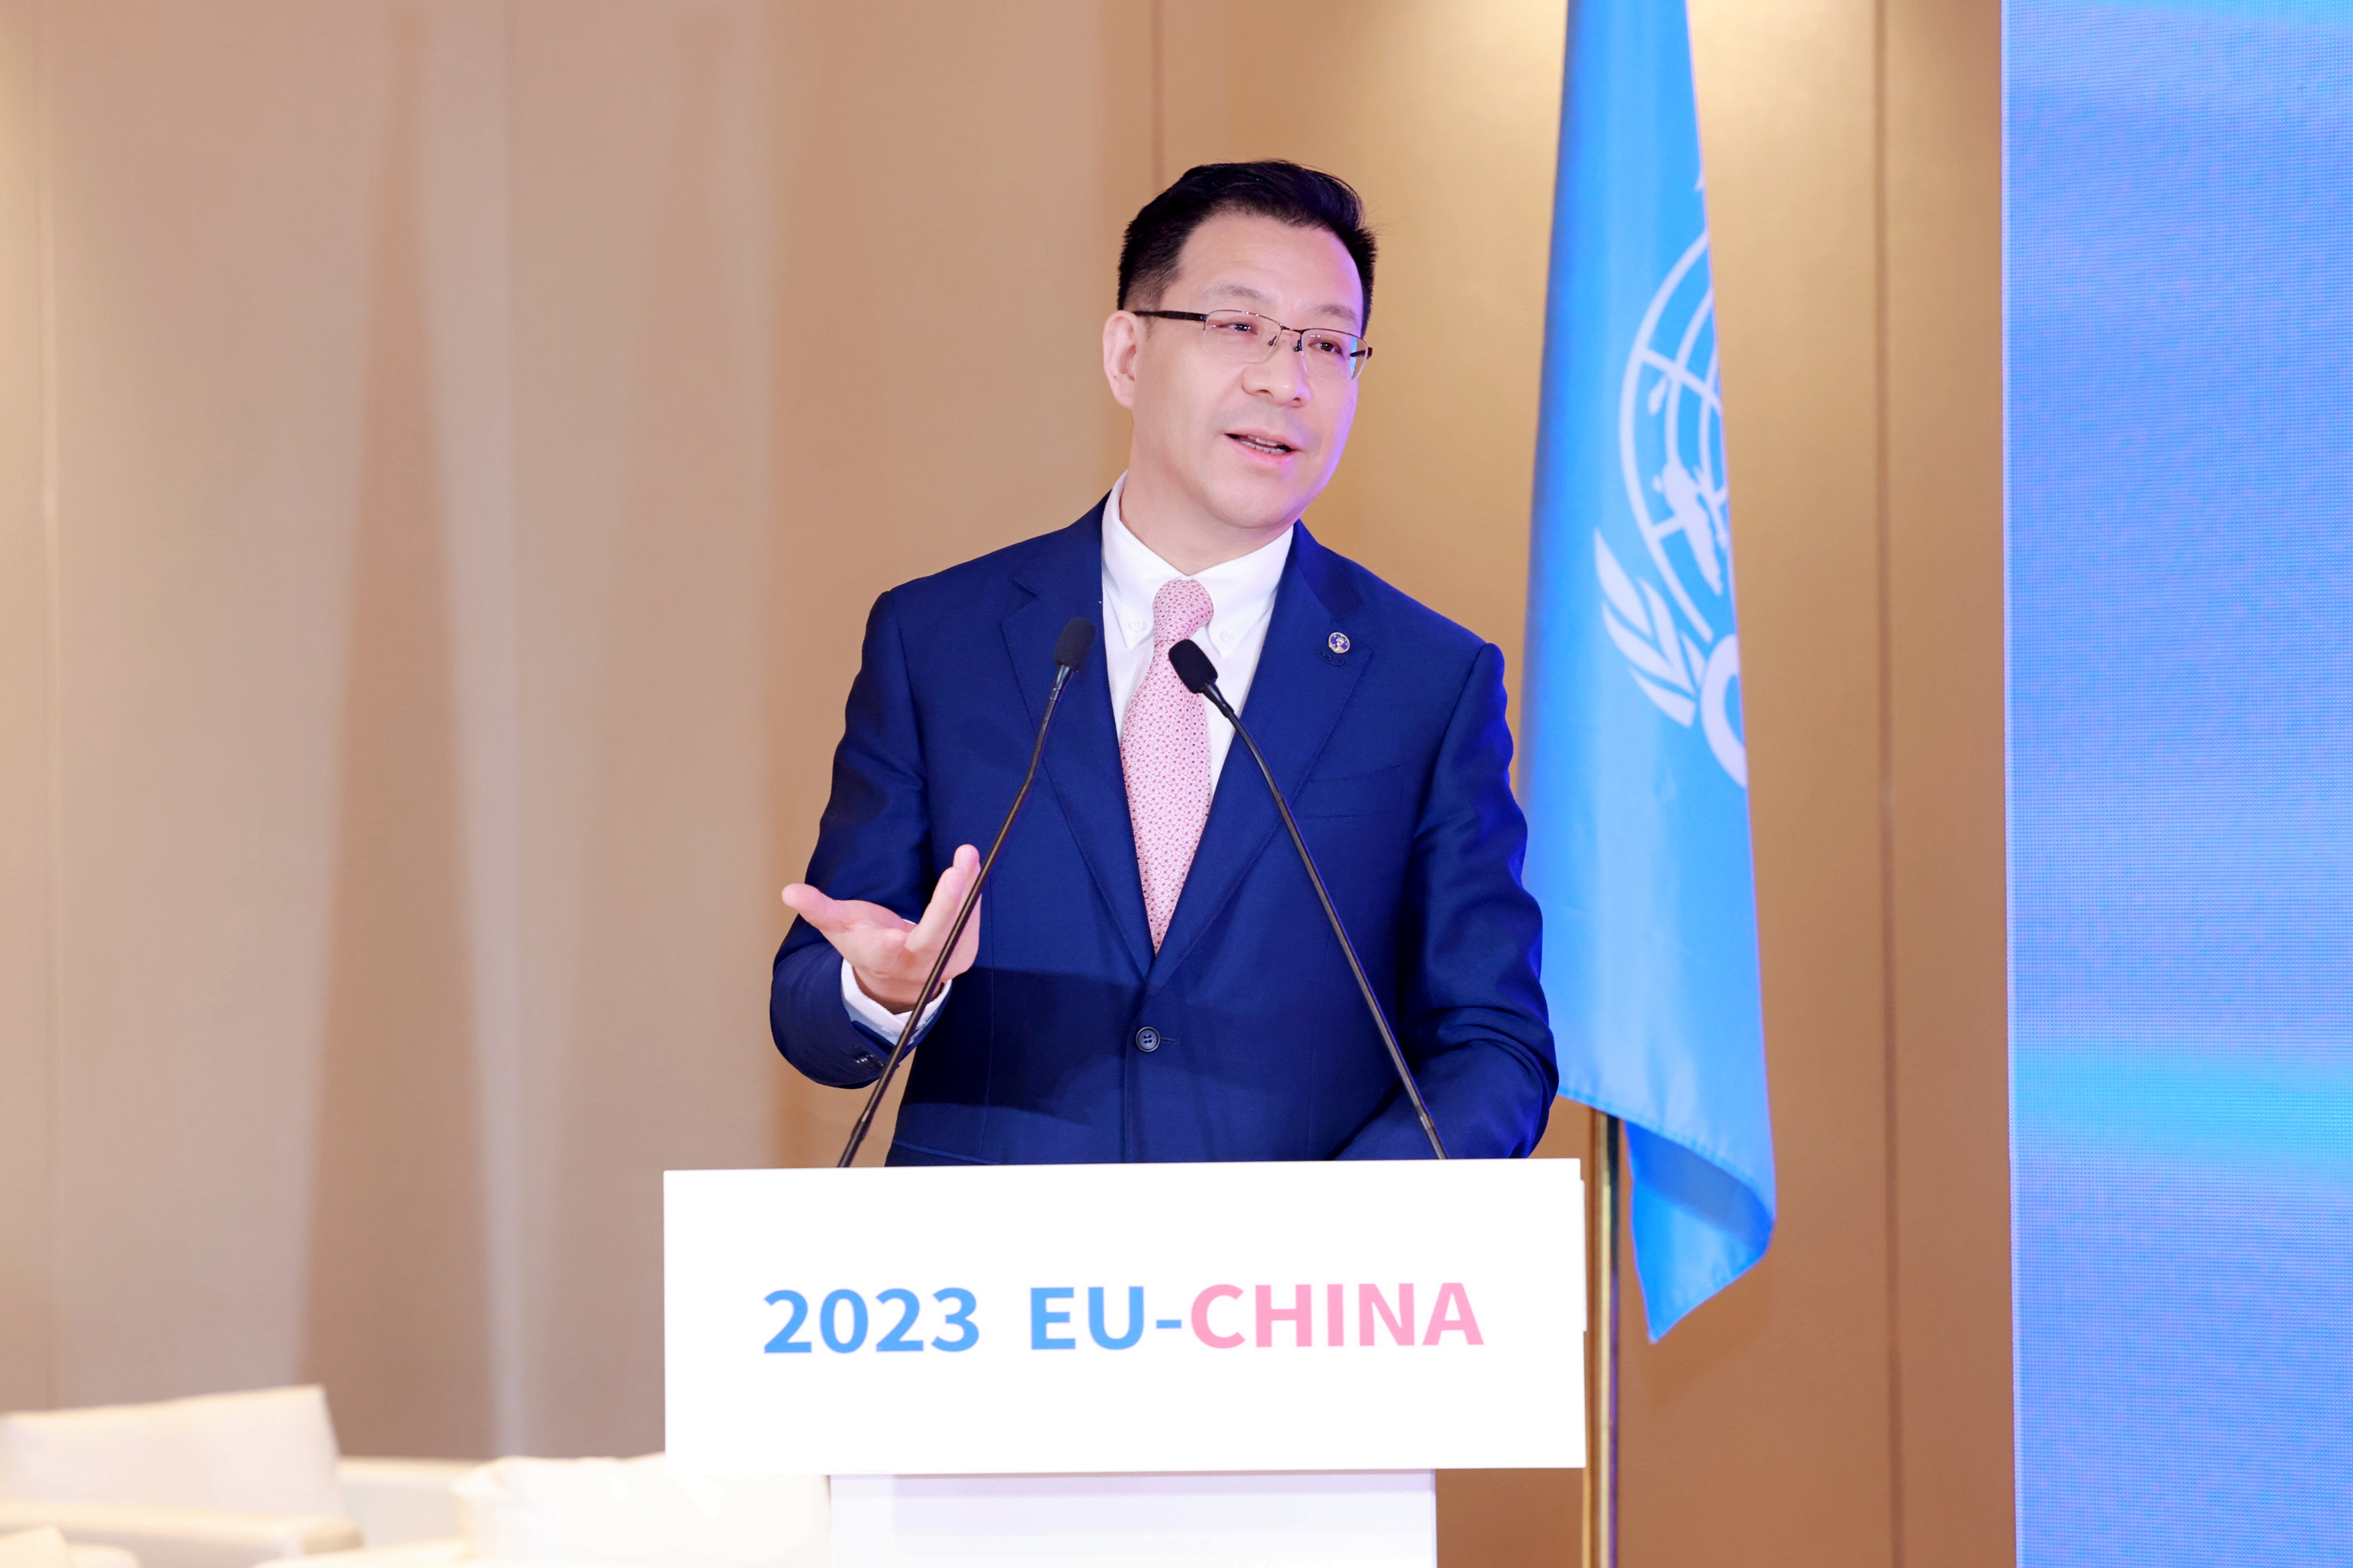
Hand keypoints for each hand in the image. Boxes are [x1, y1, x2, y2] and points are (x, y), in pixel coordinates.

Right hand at [781, 844, 981, 1013]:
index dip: (888, 946)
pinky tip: (970, 865)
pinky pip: (971, 921)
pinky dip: (972, 892)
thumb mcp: (839, 928)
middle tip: (955, 871)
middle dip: (945, 905)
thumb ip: (818, 909)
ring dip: (967, 889)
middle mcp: (916, 964)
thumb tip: (789, 892)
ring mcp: (945, 961)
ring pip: (960, 926)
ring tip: (967, 855)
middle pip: (934, 937)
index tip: (894, 935)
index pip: (884, 954)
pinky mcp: (964, 952)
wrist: (898, 977)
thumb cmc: (866, 944)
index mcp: (881, 959)